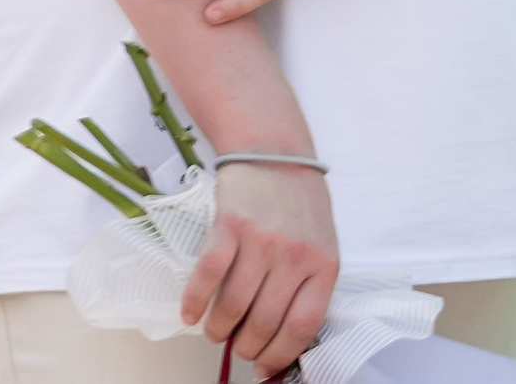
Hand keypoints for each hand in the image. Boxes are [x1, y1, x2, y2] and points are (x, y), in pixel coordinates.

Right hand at [186, 161, 337, 375]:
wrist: (278, 153)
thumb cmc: (301, 205)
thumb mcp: (322, 244)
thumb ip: (308, 286)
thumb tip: (284, 340)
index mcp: (324, 264)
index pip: (303, 327)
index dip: (280, 355)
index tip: (265, 367)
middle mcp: (294, 255)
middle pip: (264, 323)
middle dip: (246, 347)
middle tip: (238, 347)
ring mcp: (261, 242)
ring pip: (232, 308)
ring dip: (218, 330)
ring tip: (216, 331)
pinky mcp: (229, 228)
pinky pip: (206, 279)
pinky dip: (194, 304)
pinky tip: (191, 314)